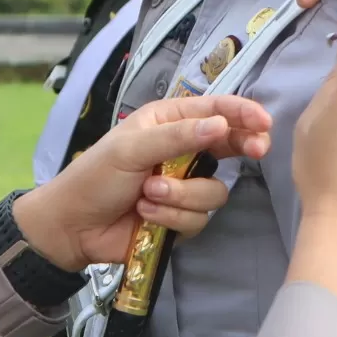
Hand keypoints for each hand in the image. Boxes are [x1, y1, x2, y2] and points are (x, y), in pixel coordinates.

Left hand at [12, 92, 272, 270]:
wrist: (72, 226)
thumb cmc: (95, 176)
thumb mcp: (131, 148)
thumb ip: (177, 137)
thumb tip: (220, 125)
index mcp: (168, 122)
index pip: (214, 111)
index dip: (242, 114)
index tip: (263, 122)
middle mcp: (181, 151)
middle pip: (229, 148)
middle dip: (241, 149)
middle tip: (255, 151)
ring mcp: (183, 186)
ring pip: (214, 192)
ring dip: (180, 195)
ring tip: (147, 194)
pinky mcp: (181, 218)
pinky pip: (198, 218)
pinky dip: (171, 217)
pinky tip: (146, 214)